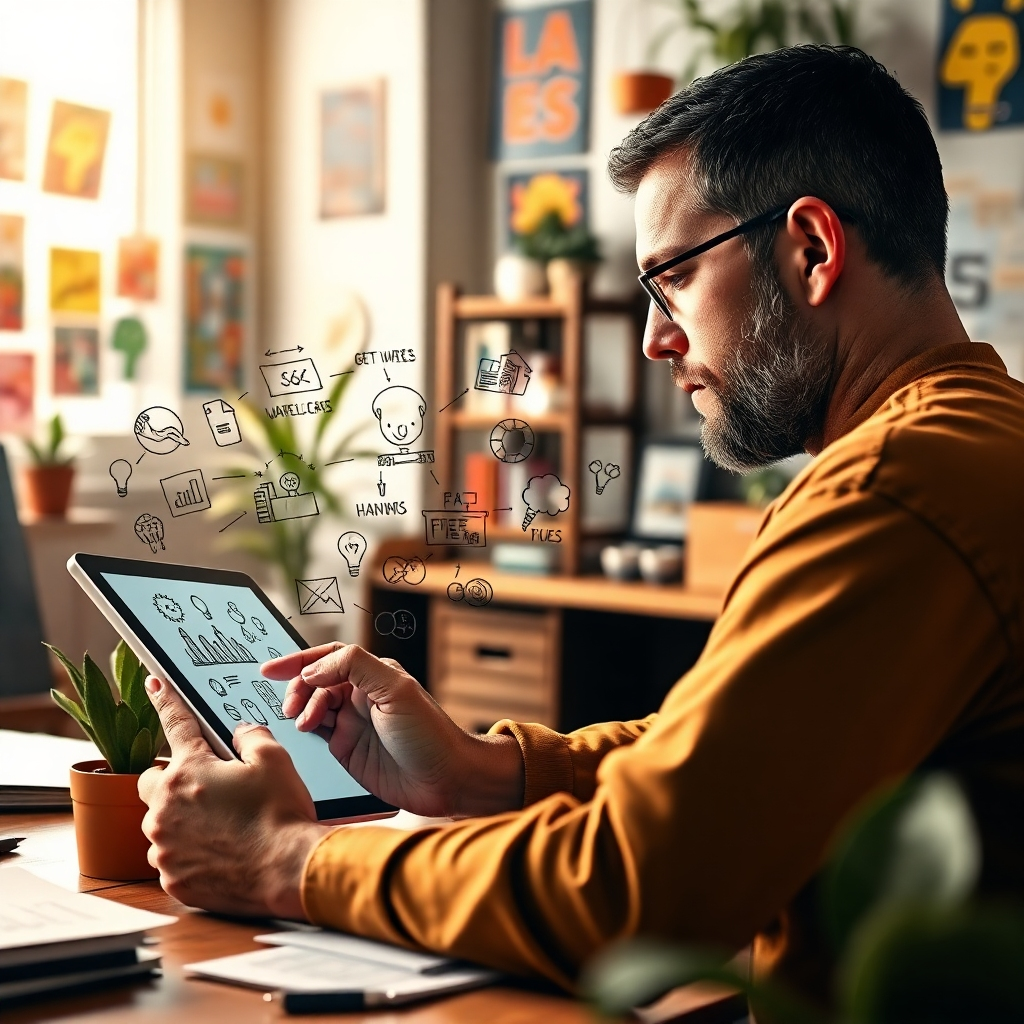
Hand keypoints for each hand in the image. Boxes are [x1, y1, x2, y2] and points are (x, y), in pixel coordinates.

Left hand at [138, 676, 327, 916]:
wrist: (289, 870)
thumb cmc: (281, 814)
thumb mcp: (274, 760)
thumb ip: (250, 736)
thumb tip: (239, 733)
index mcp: (189, 771)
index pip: (175, 723)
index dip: (165, 700)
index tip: (153, 683)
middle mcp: (165, 808)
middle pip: (151, 782)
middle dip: (171, 781)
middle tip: (206, 789)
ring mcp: (165, 847)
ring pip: (160, 824)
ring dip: (182, 821)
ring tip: (223, 828)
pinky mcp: (172, 878)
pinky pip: (171, 858)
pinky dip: (190, 853)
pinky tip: (222, 853)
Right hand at [265, 643, 523, 817]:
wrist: (447, 779)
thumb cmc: (430, 733)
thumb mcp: (396, 689)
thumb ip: (355, 666)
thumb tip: (314, 668)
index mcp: (373, 674)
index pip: (328, 657)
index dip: (298, 660)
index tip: (269, 669)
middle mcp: (360, 695)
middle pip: (315, 681)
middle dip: (297, 688)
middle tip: (291, 707)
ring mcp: (352, 723)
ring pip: (312, 706)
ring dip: (300, 710)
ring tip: (302, 724)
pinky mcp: (346, 750)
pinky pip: (316, 734)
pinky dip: (303, 730)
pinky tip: (299, 734)